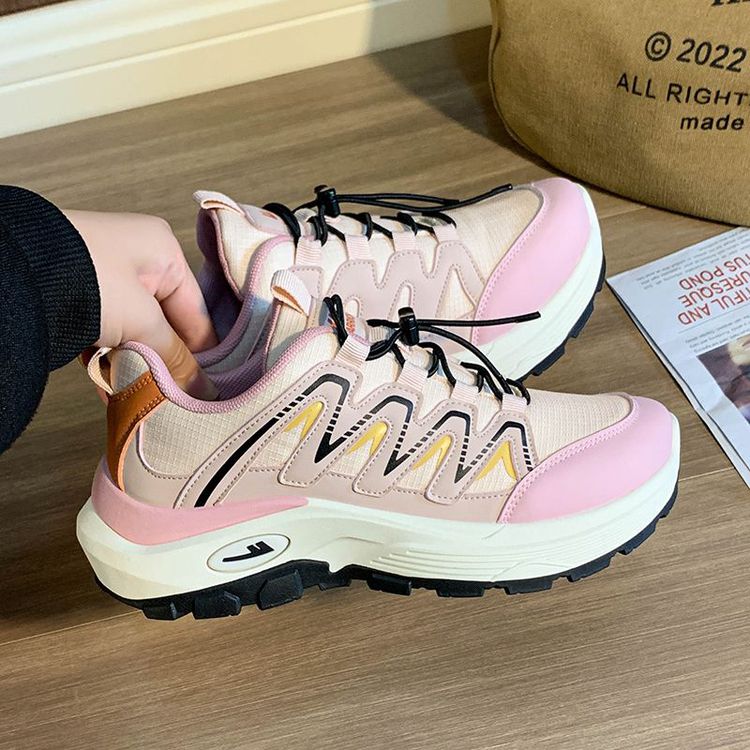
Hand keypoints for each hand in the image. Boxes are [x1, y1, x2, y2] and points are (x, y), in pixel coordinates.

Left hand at [64, 210, 217, 398]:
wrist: (12, 274)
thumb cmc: (86, 278)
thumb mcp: (142, 320)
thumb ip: (174, 356)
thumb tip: (201, 389)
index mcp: (163, 250)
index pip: (197, 311)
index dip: (204, 353)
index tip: (209, 388)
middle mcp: (137, 261)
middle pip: (166, 325)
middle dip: (167, 362)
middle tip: (178, 397)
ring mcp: (105, 280)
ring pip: (134, 335)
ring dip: (137, 367)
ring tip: (146, 397)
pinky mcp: (77, 300)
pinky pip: (105, 338)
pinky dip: (109, 364)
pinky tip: (114, 391)